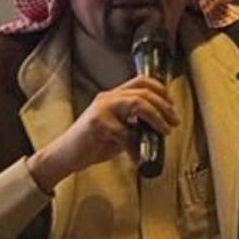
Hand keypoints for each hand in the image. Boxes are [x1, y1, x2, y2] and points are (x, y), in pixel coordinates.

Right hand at [28, 76, 177, 191]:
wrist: (65, 155)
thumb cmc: (90, 144)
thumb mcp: (115, 129)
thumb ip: (132, 124)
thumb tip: (156, 129)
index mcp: (111, 96)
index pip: (139, 81)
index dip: (160, 89)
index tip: (171, 103)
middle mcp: (107, 98)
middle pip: (142, 92)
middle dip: (163, 106)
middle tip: (173, 121)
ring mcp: (101, 109)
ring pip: (137, 104)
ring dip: (156, 118)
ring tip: (164, 130)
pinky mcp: (98, 124)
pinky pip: (126, 133)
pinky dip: (137, 147)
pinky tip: (139, 157)